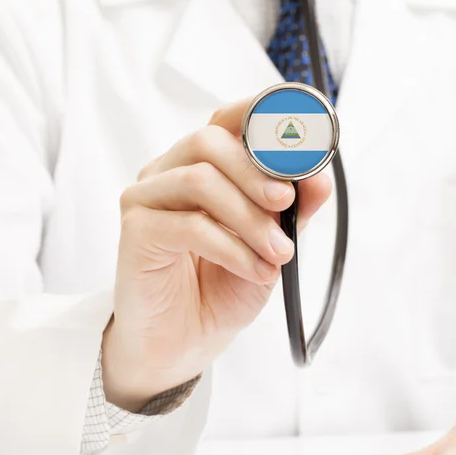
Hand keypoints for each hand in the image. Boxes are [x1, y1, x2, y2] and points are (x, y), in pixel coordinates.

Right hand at [103, 98, 330, 410]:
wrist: (185, 340)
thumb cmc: (224, 285)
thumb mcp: (272, 244)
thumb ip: (293, 209)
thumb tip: (319, 176)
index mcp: (202, 165)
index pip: (227, 120)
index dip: (261, 113)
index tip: (302, 131)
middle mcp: (170, 172)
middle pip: (209, 141)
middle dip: (257, 172)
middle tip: (286, 203)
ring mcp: (147, 198)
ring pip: (200, 180)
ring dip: (250, 219)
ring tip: (279, 253)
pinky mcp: (136, 232)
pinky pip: (189, 226)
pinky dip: (232, 248)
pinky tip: (255, 270)